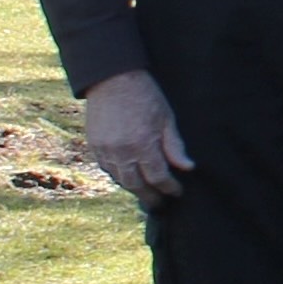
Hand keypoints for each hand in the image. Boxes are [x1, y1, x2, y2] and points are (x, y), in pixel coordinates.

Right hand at [82, 70, 190, 201]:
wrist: (112, 79)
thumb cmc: (146, 96)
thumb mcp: (167, 118)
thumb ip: (174, 145)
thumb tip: (188, 167)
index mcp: (143, 144)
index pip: (158, 177)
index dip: (169, 188)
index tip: (177, 192)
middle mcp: (122, 152)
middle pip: (137, 185)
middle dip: (150, 197)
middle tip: (160, 203)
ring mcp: (105, 150)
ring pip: (120, 179)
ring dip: (134, 189)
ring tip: (146, 194)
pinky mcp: (94, 145)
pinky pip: (106, 169)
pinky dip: (118, 176)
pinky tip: (128, 178)